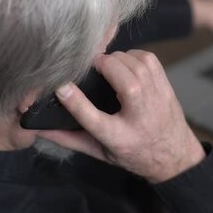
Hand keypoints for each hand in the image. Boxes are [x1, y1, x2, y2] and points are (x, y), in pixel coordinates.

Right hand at [38, 50, 204, 183]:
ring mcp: (157, 99)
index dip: (75, 100)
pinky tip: (124, 64)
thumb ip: (69, 139)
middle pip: (123, 82)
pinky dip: (132, 56)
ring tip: (106, 65)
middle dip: (103, 65)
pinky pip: (148, 59)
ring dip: (117, 58)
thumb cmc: (133, 153)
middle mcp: (141, 116)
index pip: (94, 118)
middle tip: (90, 67)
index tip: (61, 86)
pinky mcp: (165, 85)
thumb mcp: (99, 152)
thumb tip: (38, 128)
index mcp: (120, 138)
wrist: (175, 156)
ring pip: (136, 64)